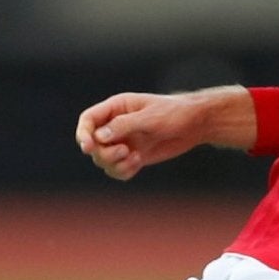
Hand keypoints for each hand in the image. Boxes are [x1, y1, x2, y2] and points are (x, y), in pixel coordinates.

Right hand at [75, 88, 249, 179]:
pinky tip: (138, 162)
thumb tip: (99, 137)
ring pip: (103, 160)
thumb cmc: (174, 113)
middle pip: (93, 145)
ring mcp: (123, 142)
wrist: (195, 124)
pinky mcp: (132, 156)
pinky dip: (123, 171)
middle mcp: (115, 126)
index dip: (83, 134)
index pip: (88, 120)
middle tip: (123, 152)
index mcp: (116, 108)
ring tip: (134, 159)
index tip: (89, 147)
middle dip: (104, 153)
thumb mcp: (150, 117)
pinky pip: (117, 170)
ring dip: (114, 164)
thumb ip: (124, 125)